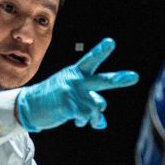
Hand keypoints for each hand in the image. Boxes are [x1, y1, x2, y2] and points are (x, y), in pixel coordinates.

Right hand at [16, 38, 138, 131]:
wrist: (29, 106)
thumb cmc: (52, 98)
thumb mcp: (71, 94)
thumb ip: (90, 103)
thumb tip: (102, 122)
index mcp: (75, 73)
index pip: (90, 59)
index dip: (101, 51)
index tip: (111, 42)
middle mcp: (76, 81)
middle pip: (102, 80)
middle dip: (118, 79)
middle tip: (134, 76)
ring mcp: (74, 93)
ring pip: (98, 107)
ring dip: (93, 116)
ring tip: (83, 116)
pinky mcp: (70, 106)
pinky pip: (89, 118)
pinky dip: (84, 122)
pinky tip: (76, 120)